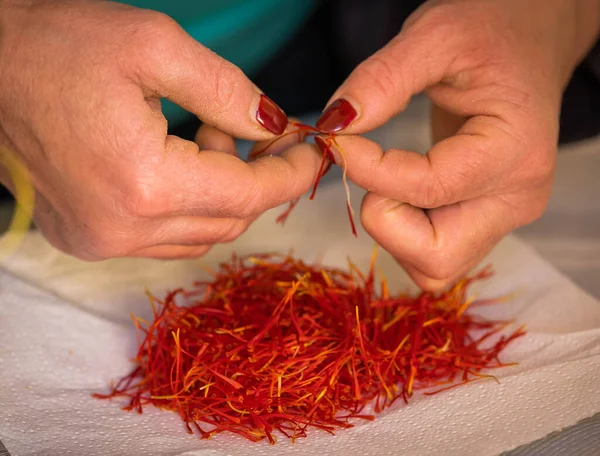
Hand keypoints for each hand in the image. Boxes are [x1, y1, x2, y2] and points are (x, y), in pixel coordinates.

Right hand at [0, 0, 319, 259]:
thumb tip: (275, 124)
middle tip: (262, 131)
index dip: (289, 174)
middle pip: (229, 220)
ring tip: (206, 135)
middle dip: (259, 178)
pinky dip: (190, 207)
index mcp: (143, 184)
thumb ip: (228, 90)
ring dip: (223, 192)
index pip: (247, 196)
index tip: (313, 152)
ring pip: (201, 234)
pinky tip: (177, 164)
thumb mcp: (153, 46)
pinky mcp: (86, 240)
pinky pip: (166, 239)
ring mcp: (100, 242)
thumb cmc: (54, 46)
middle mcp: (122, 230)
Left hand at [315, 0, 599, 289]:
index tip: (337, 140)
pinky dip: (403, 232)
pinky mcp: (484, 219)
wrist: (529, 42)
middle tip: (370, 168)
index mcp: (514, 152)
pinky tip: (398, 186)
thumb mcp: (436, 35)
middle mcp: (515, 199)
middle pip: (436, 257)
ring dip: (392, 231)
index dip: (368, 171)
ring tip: (386, 174)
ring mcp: (502, 215)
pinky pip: (433, 254)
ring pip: (432, 267)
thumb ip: (383, 79)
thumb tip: (335, 125)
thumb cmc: (493, 32)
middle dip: (385, 220)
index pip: (427, 189)